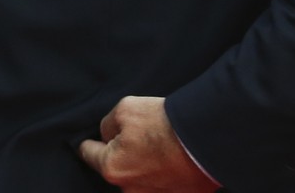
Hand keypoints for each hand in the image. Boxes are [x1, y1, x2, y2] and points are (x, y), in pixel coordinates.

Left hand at [78, 96, 220, 191]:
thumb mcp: (124, 109)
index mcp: (111, 167)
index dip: (90, 142)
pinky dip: (164, 172)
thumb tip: (108, 135)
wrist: (206, 137)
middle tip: (140, 135)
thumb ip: (108, 124)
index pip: (88, 154)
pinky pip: (161, 183)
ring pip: (139, 176)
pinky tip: (173, 157)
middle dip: (122, 152)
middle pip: (115, 166)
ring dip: (144, 163)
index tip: (92, 138)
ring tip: (160, 146)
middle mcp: (129, 188)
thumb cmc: (164, 123)